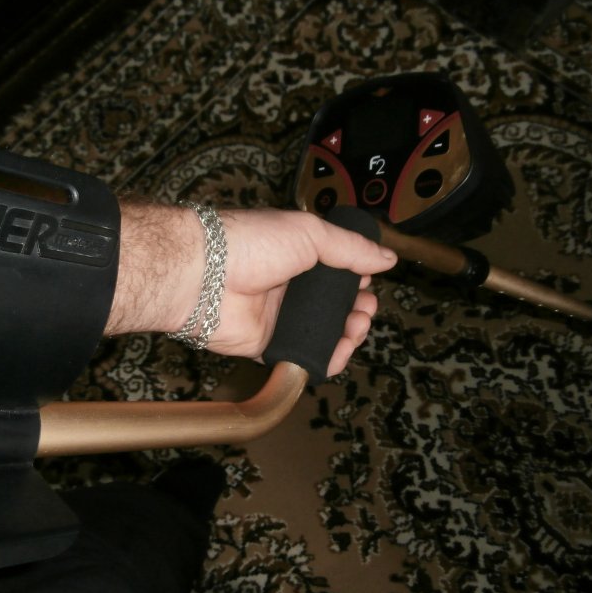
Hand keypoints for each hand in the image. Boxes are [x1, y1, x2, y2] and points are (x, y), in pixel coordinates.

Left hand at [210, 208, 395, 375]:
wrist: (204, 274)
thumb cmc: (250, 243)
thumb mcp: (310, 233)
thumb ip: (351, 248)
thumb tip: (387, 258)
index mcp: (299, 255)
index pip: (338, 271)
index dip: (358, 279)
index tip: (369, 282)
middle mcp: (290, 286)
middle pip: (335, 305)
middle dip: (358, 309)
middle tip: (365, 309)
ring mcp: (279, 316)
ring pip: (323, 332)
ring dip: (347, 334)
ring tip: (356, 328)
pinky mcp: (267, 344)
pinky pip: (302, 356)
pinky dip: (325, 358)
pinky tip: (339, 352)